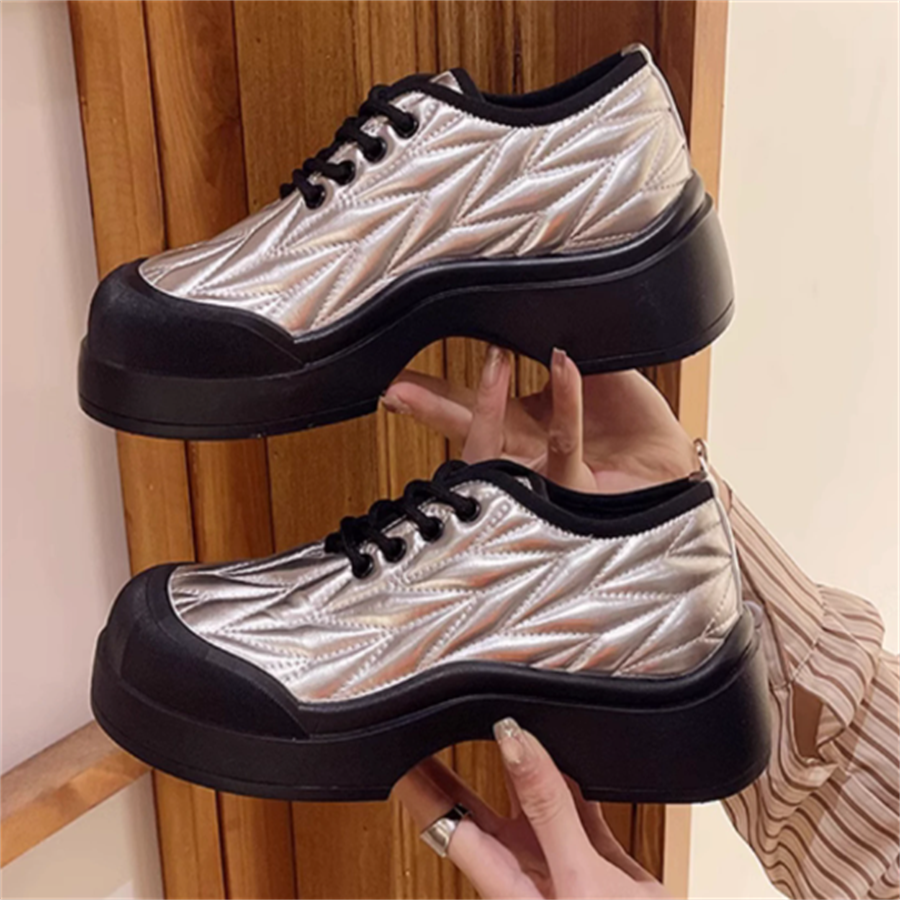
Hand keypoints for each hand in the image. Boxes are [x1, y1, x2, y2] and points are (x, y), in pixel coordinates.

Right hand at [383, 346, 697, 492]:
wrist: (669, 466)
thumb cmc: (633, 425)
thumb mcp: (591, 374)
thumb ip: (558, 350)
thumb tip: (530, 312)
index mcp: (523, 425)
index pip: (470, 404)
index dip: (434, 391)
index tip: (400, 373)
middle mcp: (526, 453)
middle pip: (468, 430)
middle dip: (429, 407)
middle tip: (396, 389)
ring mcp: (546, 473)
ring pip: (501, 448)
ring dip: (485, 403)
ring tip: (484, 359)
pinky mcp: (576, 486)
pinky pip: (565, 438)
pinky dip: (565, 398)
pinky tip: (562, 363)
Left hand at [394, 718, 670, 899]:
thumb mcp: (579, 881)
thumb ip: (548, 810)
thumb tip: (513, 740)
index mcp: (506, 887)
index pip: (447, 825)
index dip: (419, 785)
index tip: (397, 741)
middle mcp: (528, 874)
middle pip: (480, 810)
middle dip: (456, 765)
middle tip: (436, 715)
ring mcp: (564, 870)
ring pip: (534, 804)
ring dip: (521, 763)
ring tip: (499, 715)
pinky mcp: (603, 867)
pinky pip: (582, 811)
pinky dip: (577, 780)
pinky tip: (573, 752)